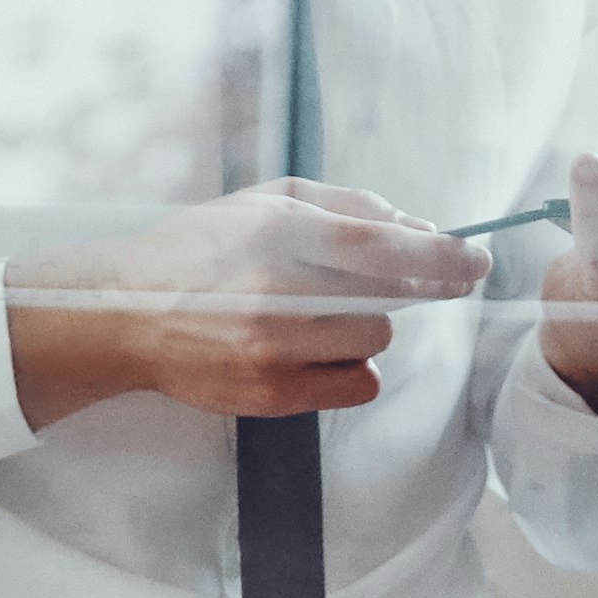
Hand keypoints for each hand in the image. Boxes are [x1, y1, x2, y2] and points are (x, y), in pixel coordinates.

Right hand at [2, 179, 481, 422]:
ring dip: (359, 327)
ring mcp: (273, 351)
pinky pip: (358, 385)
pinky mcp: (273, 395)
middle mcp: (275, 295)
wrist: (122, 315)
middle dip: (390, 290)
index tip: (475, 260)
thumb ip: (348, 207)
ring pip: (373, 341)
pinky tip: (306, 351)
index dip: (443, 255)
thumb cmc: (200, 249)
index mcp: (274, 235)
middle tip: (358, 284)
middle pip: (389, 300)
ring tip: (308, 316)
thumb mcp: (264, 202)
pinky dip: (348, 369)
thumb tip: (422, 228)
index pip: (384, 246)